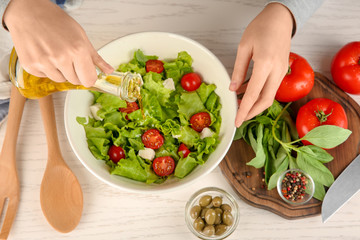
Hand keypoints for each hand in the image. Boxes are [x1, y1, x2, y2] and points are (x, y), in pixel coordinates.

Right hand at [4, 0, 112, 86]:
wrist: (28, 12)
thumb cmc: (56, 22)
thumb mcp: (81, 36)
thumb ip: (95, 57)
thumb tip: (109, 71)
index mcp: (78, 50)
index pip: (89, 80)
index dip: (88, 77)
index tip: (86, 73)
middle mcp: (61, 58)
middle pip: (75, 81)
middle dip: (74, 72)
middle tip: (68, 57)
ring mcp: (45, 63)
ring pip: (60, 79)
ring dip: (60, 71)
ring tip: (54, 53)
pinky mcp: (31, 66)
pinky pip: (44, 76)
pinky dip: (45, 69)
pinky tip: (43, 54)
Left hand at [230, 3, 292, 126]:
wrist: (281, 19)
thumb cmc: (261, 27)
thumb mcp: (244, 47)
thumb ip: (238, 70)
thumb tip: (233, 89)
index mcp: (265, 63)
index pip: (253, 94)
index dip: (244, 110)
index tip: (237, 121)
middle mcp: (276, 71)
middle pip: (265, 101)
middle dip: (252, 113)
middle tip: (239, 118)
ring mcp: (281, 72)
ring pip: (269, 96)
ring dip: (255, 104)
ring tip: (239, 106)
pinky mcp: (282, 71)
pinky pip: (270, 88)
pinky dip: (258, 94)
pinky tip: (245, 93)